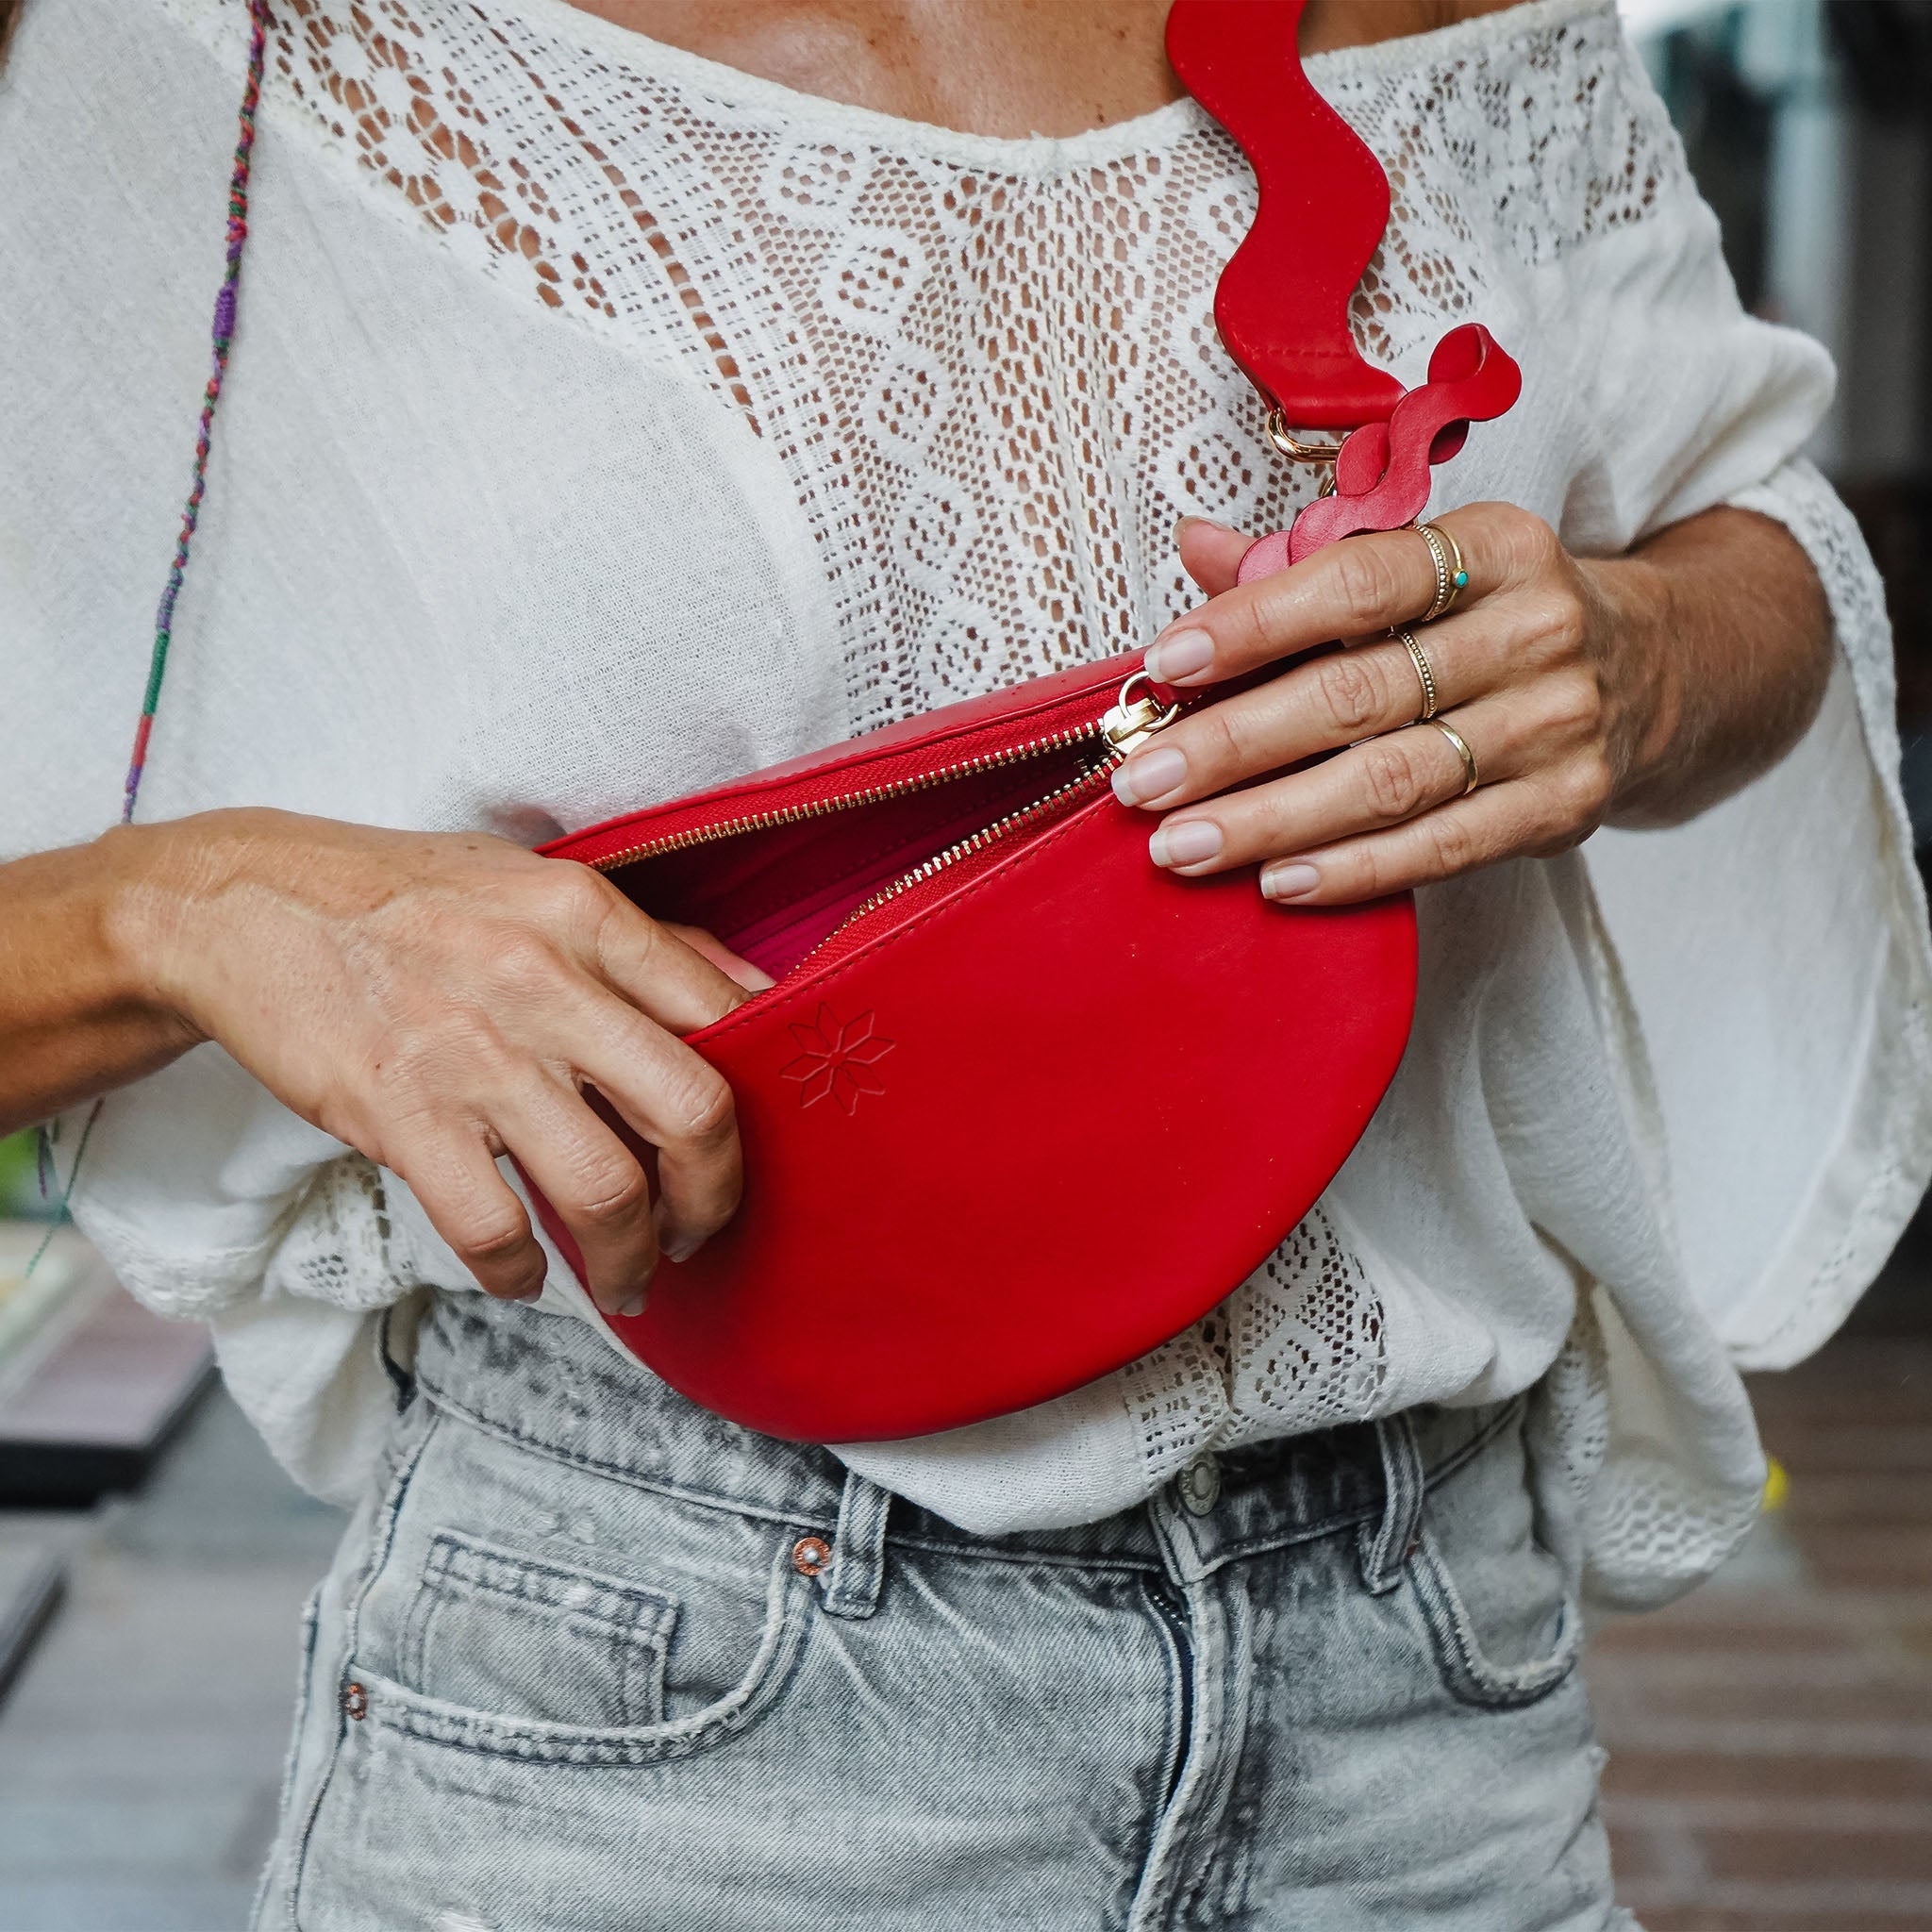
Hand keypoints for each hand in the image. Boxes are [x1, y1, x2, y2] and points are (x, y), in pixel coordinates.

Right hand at [121, 810, 770, 1314]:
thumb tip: (751, 994)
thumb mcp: (539, 886)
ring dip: (630, 1259)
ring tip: (627, 1278)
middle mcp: (546, 981)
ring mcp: (474, 1053)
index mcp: (590, 916)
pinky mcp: (402, 1114)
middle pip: (693, 1114)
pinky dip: (521, 1273)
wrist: (246, 906)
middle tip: (699, 1231)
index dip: (756, 1100)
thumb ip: (647, 942)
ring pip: (606, 1189)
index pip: (724, 1017)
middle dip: (714, 1198)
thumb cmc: (406, 897)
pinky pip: (493, 1227)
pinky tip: (526, 1276)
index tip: (741, 1147)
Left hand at [1112, 505, 1642, 902]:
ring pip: (1389, 784)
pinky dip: (1352, 871)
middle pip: (1358, 695)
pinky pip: (1441, 848)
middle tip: (1143, 782)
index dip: (1255, 623)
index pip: (1358, 582)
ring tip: (1181, 847)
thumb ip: (1306, 564)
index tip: (1166, 664)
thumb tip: (1197, 546)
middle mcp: (1536, 629)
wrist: (1655, 669)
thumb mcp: (1424, 564)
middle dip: (1234, 745)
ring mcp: (1557, 724)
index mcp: (1494, 546)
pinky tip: (1275, 882)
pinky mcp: (1564, 806)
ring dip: (1271, 821)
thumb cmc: (1493, 615)